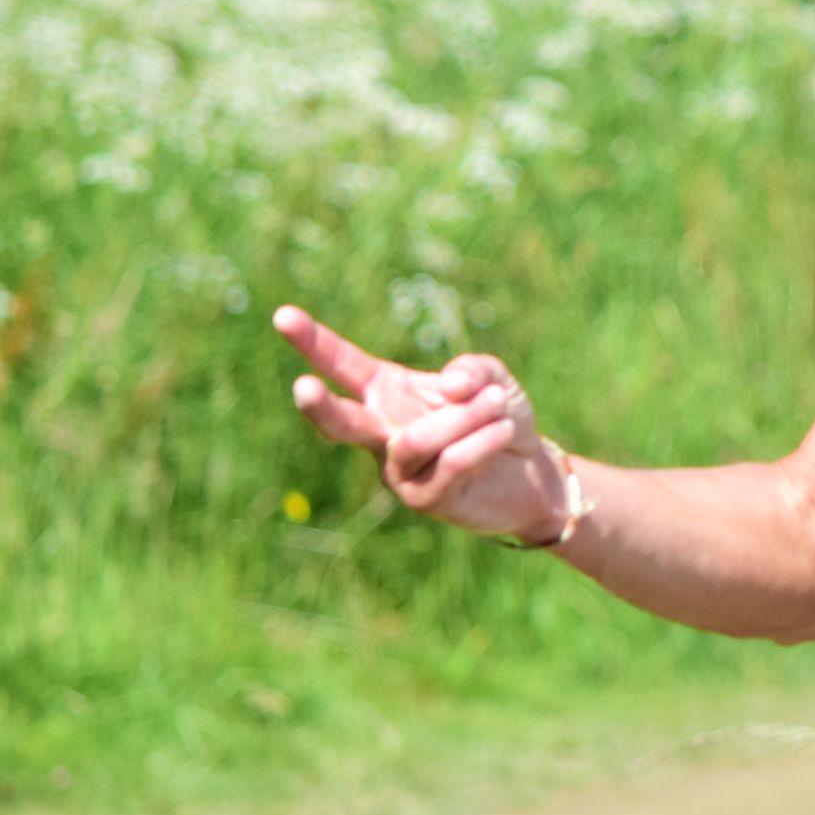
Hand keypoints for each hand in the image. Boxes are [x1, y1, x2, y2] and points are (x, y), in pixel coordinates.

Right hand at [272, 304, 564, 542]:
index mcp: (387, 392)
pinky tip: (506, 430)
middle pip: (340, 423)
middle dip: (320, 406)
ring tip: (497, 405)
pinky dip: (482, 440)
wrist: (532, 473)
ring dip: (464, 417)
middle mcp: (382, 432)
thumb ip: (473, 370)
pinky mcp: (423, 498)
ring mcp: (398, 469)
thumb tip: (448, 384)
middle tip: (303, 387)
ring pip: (415, 440)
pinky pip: (449, 463)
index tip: (282, 315)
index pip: (343, 364)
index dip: (314, 341)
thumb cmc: (499, 419)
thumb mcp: (494, 381)